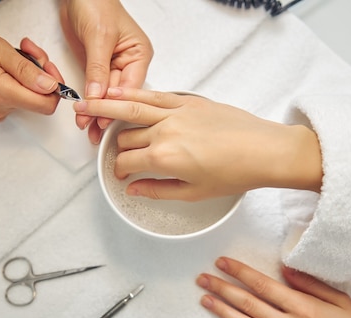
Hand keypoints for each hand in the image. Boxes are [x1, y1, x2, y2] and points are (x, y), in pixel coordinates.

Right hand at [0, 29, 64, 121]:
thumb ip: (25, 69)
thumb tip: (50, 85)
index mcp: (0, 92)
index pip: (46, 104)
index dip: (55, 85)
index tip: (47, 65)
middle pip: (39, 100)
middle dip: (42, 74)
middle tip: (28, 50)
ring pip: (28, 98)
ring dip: (28, 76)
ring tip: (12, 54)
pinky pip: (16, 100)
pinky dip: (17, 83)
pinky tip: (4, 68)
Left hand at [59, 0, 151, 142]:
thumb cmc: (96, 3)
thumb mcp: (99, 37)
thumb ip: (98, 68)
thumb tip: (98, 96)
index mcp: (139, 54)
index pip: (131, 86)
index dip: (118, 105)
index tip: (104, 119)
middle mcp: (128, 63)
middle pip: (118, 95)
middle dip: (106, 113)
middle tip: (94, 130)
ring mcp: (112, 67)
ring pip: (106, 96)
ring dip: (96, 112)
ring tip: (88, 129)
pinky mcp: (97, 68)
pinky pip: (94, 89)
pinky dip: (90, 103)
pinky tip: (85, 116)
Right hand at [74, 88, 321, 200]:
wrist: (264, 150)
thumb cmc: (234, 173)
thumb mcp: (193, 193)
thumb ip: (157, 190)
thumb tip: (133, 190)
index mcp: (164, 159)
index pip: (126, 162)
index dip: (119, 170)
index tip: (122, 175)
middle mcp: (164, 132)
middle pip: (126, 137)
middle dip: (117, 147)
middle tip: (116, 152)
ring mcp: (175, 113)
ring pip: (130, 109)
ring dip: (104, 107)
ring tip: (85, 103)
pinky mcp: (187, 101)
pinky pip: (153, 95)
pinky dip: (132, 93)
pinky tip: (118, 92)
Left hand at [196, 257, 350, 317]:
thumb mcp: (342, 303)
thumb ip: (312, 284)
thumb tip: (287, 268)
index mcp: (305, 308)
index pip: (264, 284)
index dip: (240, 272)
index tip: (223, 263)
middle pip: (248, 303)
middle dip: (223, 288)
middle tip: (204, 278)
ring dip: (222, 311)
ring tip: (205, 299)